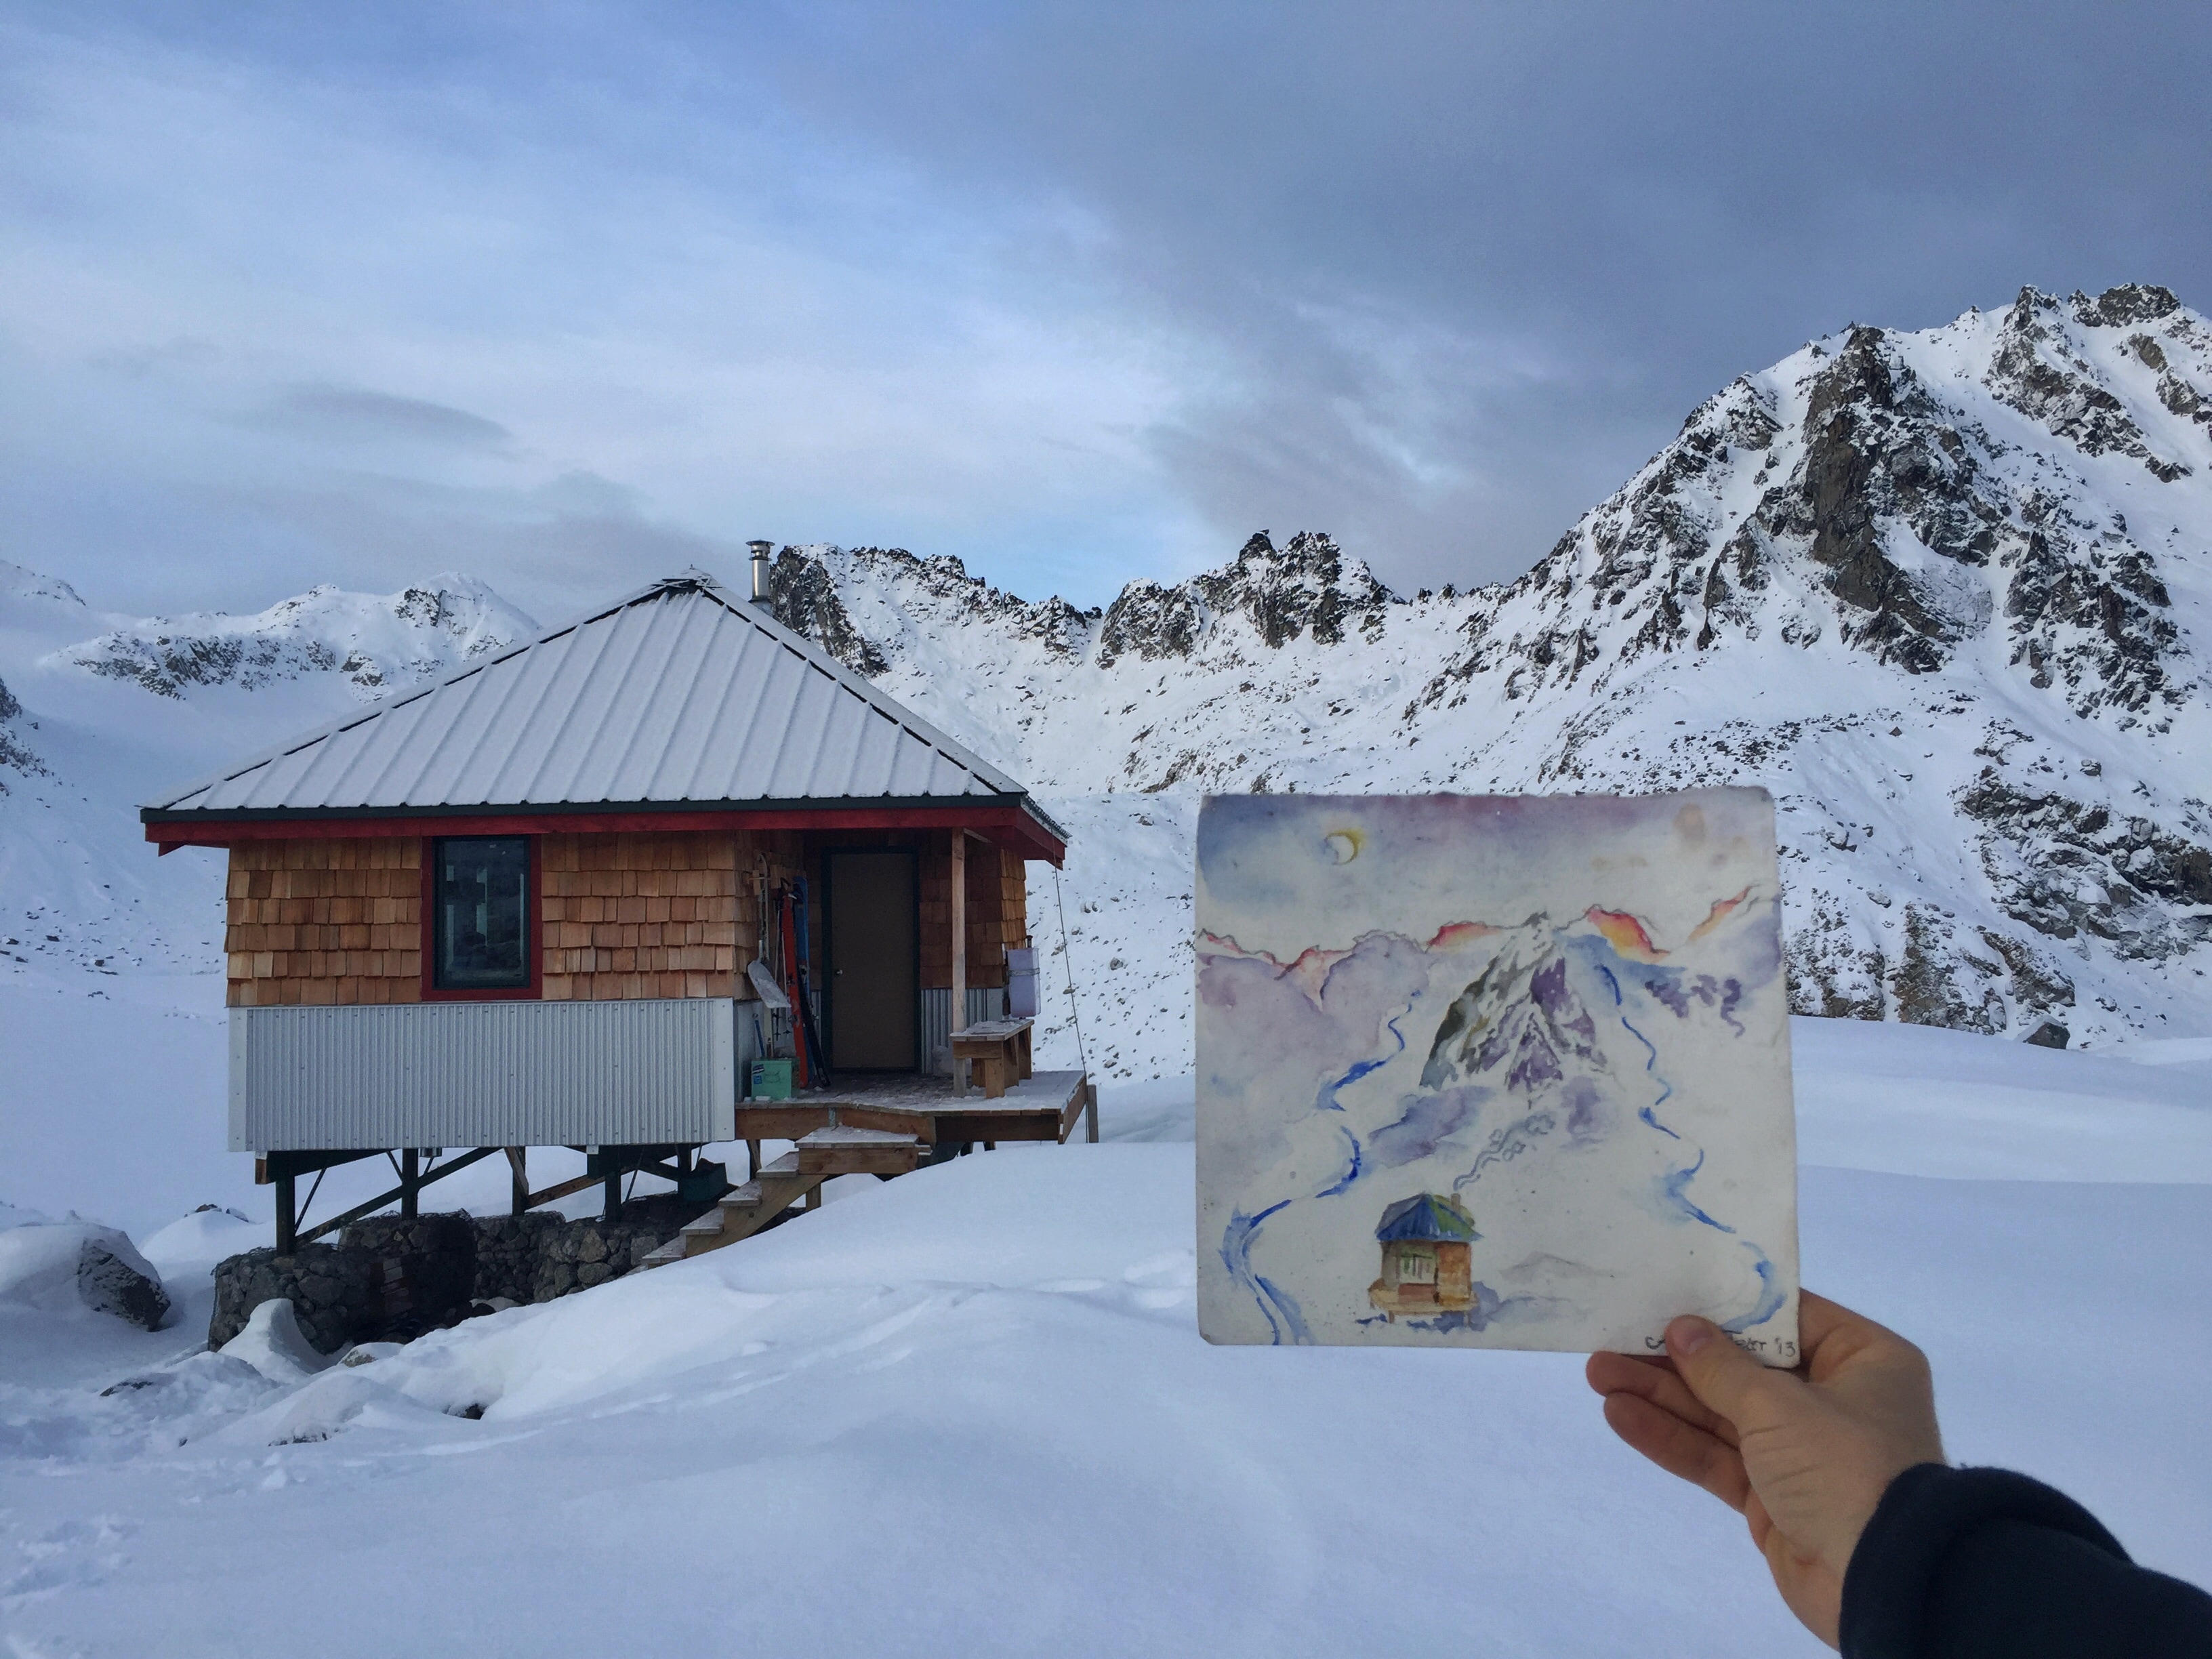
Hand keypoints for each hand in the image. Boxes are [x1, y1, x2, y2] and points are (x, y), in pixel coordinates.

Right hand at [1584, 1291, 1945, 1649]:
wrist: (1884, 1583)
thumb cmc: (1846, 1467)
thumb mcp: (1780, 1406)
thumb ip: (1721, 1367)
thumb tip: (1681, 1329)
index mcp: (1862, 1360)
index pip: (1785, 1318)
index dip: (1724, 1306)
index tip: (1669, 1291)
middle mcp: (1835, 1400)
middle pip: (1743, 1368)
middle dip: (1676, 1358)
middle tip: (1614, 1337)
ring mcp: (1803, 1452)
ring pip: (1722, 1414)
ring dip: (1662, 1397)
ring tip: (1599, 1374)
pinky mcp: (1775, 1498)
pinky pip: (1719, 1457)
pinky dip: (1673, 1438)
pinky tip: (1622, 1416)